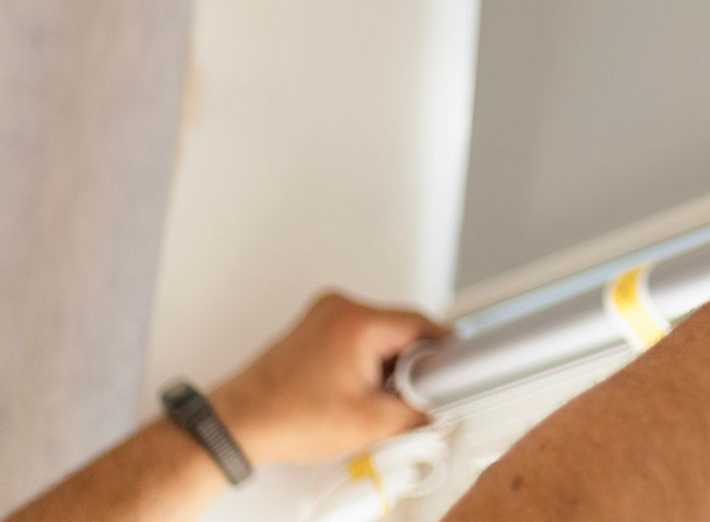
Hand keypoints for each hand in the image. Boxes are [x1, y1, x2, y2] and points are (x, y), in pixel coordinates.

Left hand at [209, 291, 446, 464]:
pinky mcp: (314, 326)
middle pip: (402, 329)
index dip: (443, 353)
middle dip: (411, 364)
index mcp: (358, 322)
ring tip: (369, 396)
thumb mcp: (370, 423)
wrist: (238, 424)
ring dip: (386, 364)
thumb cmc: (285, 419)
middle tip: (404, 396)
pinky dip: (365, 360)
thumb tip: (437, 405)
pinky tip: (353, 389)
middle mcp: (341, 307)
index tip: (449, 372)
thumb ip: (417, 410)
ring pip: (381, 334)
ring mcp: (324, 314)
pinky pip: (359, 336)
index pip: (423, 325)